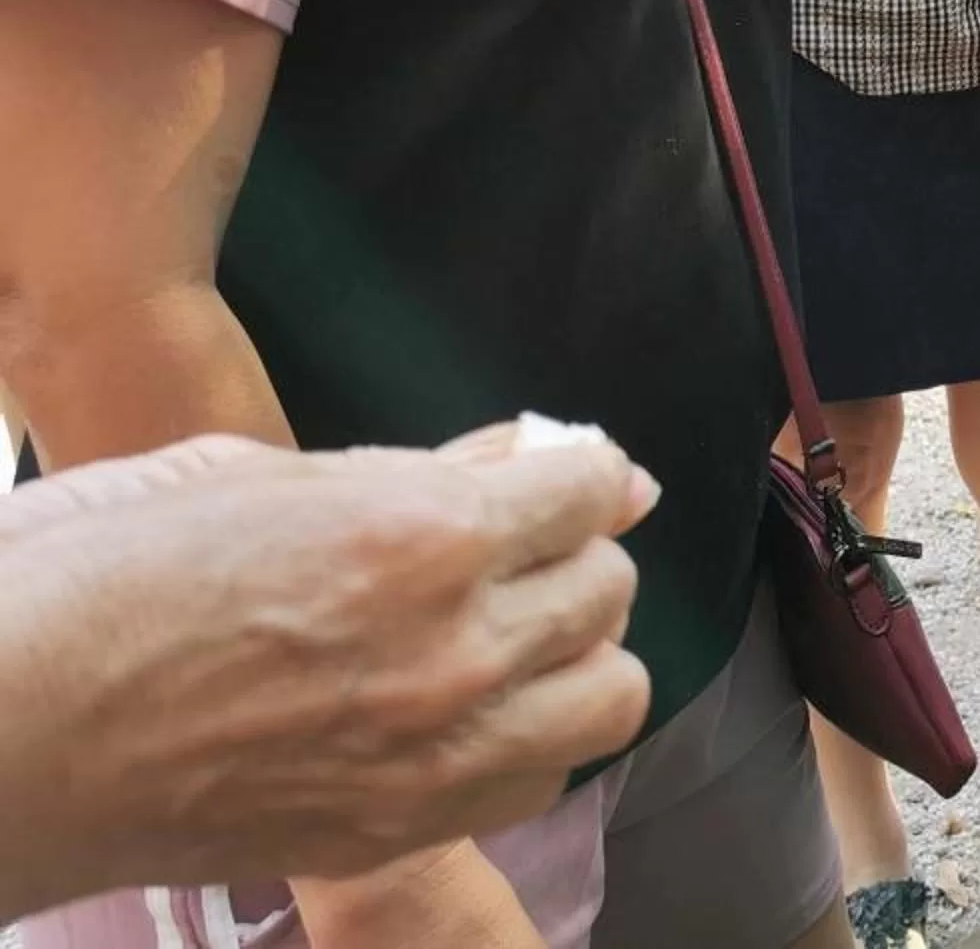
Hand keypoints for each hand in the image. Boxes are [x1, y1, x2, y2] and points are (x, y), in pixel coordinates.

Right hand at [0, 428, 652, 907]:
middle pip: (609, 587)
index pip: (593, 489)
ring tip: (513, 632)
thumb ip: (413, 468)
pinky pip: (537, 781)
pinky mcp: (396, 833)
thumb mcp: (258, 472)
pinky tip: (476, 711)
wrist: (0, 731)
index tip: (566, 474)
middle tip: (520, 549)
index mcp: (428, 533)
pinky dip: (532, 740)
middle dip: (575, 553)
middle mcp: (460, 647)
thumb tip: (528, 455)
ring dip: (577, 652)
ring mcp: (435, 754)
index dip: (583, 473)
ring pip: (607, 695)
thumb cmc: (98, 578)